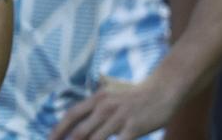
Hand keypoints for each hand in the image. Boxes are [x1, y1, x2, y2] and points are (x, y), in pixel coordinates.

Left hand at [49, 78, 177, 139]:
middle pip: (80, 131)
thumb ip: (96, 104)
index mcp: (97, 98)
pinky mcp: (133, 126)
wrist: (163, 90)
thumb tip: (81, 116)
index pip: (72, 115)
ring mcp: (119, 117)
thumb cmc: (136, 96)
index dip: (59, 129)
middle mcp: (104, 107)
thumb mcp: (112, 93)